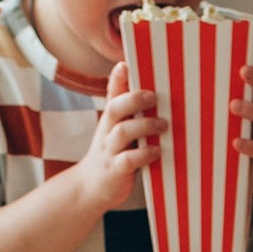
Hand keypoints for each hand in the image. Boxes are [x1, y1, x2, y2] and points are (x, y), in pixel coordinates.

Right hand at [79, 60, 158, 214]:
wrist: (89, 188)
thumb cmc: (113, 156)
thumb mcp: (119, 133)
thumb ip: (133, 117)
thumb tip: (160, 98)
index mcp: (110, 120)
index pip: (112, 95)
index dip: (117, 79)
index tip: (125, 63)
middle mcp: (107, 132)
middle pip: (115, 108)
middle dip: (133, 99)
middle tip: (153, 96)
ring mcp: (109, 151)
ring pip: (122, 132)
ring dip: (144, 126)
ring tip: (163, 125)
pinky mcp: (115, 170)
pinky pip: (128, 160)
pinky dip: (144, 154)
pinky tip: (157, 152)